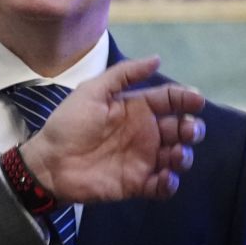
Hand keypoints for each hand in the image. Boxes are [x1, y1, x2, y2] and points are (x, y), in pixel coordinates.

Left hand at [21, 58, 206, 203]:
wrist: (49, 162)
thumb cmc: (68, 124)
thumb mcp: (93, 91)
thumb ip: (124, 74)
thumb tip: (157, 58)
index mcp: (137, 108)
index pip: (170, 100)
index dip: (186, 99)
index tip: (196, 101)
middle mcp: (145, 133)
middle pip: (181, 129)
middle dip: (191, 129)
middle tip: (188, 131)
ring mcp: (143, 159)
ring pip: (177, 157)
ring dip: (184, 156)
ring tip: (176, 155)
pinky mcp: (137, 184)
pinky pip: (162, 186)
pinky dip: (170, 183)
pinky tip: (165, 177)